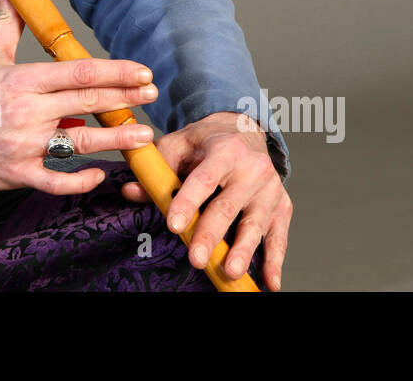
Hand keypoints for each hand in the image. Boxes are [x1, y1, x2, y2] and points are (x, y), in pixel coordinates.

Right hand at [0, 0, 158, 194]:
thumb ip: (7, 21)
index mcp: (23, 78)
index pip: (80, 70)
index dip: (117, 72)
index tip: (143, 73)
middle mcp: (26, 110)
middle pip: (87, 101)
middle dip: (126, 99)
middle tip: (153, 96)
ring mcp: (21, 144)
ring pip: (80, 142)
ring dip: (116, 139)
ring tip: (143, 137)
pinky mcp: (14, 173)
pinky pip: (56, 180)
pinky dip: (80, 179)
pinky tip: (98, 172)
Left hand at [121, 110, 291, 290]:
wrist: (245, 129)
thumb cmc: (206, 142)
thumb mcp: (179, 144)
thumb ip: (157, 169)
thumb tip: (130, 192)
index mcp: (224, 150)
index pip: (204, 179)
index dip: (188, 202)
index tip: (174, 225)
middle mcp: (252, 169)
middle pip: (228, 206)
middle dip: (211, 234)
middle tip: (195, 258)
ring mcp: (269, 189)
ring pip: (255, 223)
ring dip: (244, 251)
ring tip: (230, 272)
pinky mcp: (282, 205)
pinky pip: (279, 236)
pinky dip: (275, 261)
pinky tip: (269, 283)